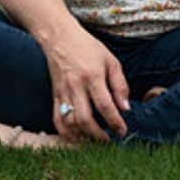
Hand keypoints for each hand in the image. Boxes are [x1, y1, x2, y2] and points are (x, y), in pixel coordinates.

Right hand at [39, 22, 129, 142]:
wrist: (60, 38)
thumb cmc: (89, 48)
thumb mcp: (111, 61)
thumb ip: (120, 85)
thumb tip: (125, 108)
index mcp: (93, 76)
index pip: (105, 105)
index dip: (115, 121)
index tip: (122, 130)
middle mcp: (76, 87)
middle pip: (85, 118)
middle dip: (98, 134)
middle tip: (109, 140)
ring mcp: (63, 92)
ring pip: (70, 122)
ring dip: (82, 135)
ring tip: (94, 140)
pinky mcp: (54, 96)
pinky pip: (57, 119)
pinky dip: (65, 132)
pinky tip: (75, 138)